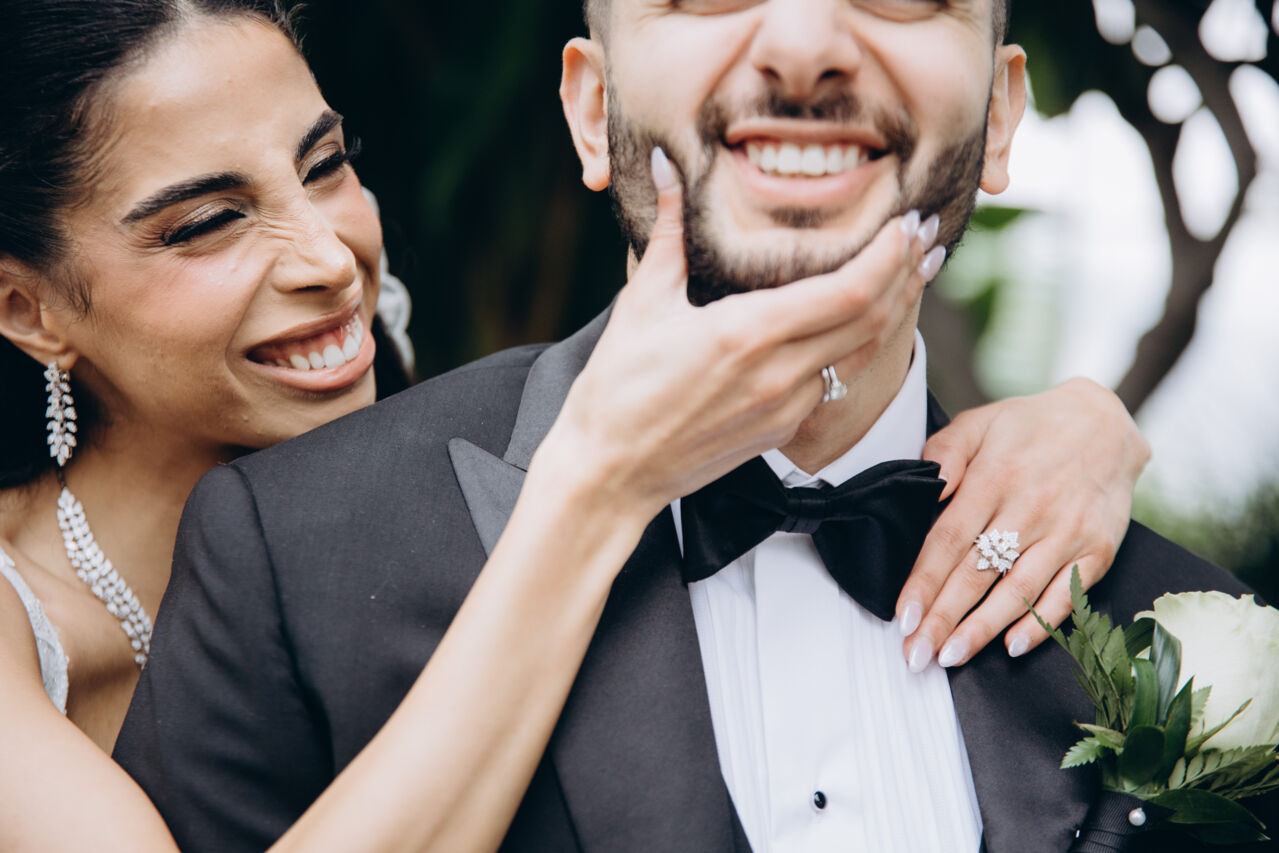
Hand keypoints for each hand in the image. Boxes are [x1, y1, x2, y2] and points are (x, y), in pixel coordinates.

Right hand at [538, 147, 941, 521]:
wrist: (611, 471)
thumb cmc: (617, 388)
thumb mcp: (642, 303)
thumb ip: (667, 231)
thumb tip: (665, 164)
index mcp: (748, 335)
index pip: (848, 293)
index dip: (889, 257)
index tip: (907, 221)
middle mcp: (778, 374)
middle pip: (873, 321)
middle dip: (908, 274)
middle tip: (926, 235)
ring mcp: (785, 408)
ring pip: (862, 353)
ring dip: (893, 310)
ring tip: (912, 272)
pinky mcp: (781, 430)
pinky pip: (832, 381)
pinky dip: (855, 346)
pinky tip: (858, 322)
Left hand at [895, 378, 1149, 670]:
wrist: (1106, 422)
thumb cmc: (1029, 427)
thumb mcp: (979, 422)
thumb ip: (945, 452)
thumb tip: (927, 487)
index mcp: (994, 478)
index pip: (949, 541)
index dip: (924, 583)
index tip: (903, 617)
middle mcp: (1030, 509)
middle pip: (977, 574)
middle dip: (943, 619)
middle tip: (916, 654)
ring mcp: (1067, 532)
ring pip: (1018, 591)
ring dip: (982, 629)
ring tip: (951, 656)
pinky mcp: (1097, 550)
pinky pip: (1066, 595)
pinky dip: (1040, 624)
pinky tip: (1011, 646)